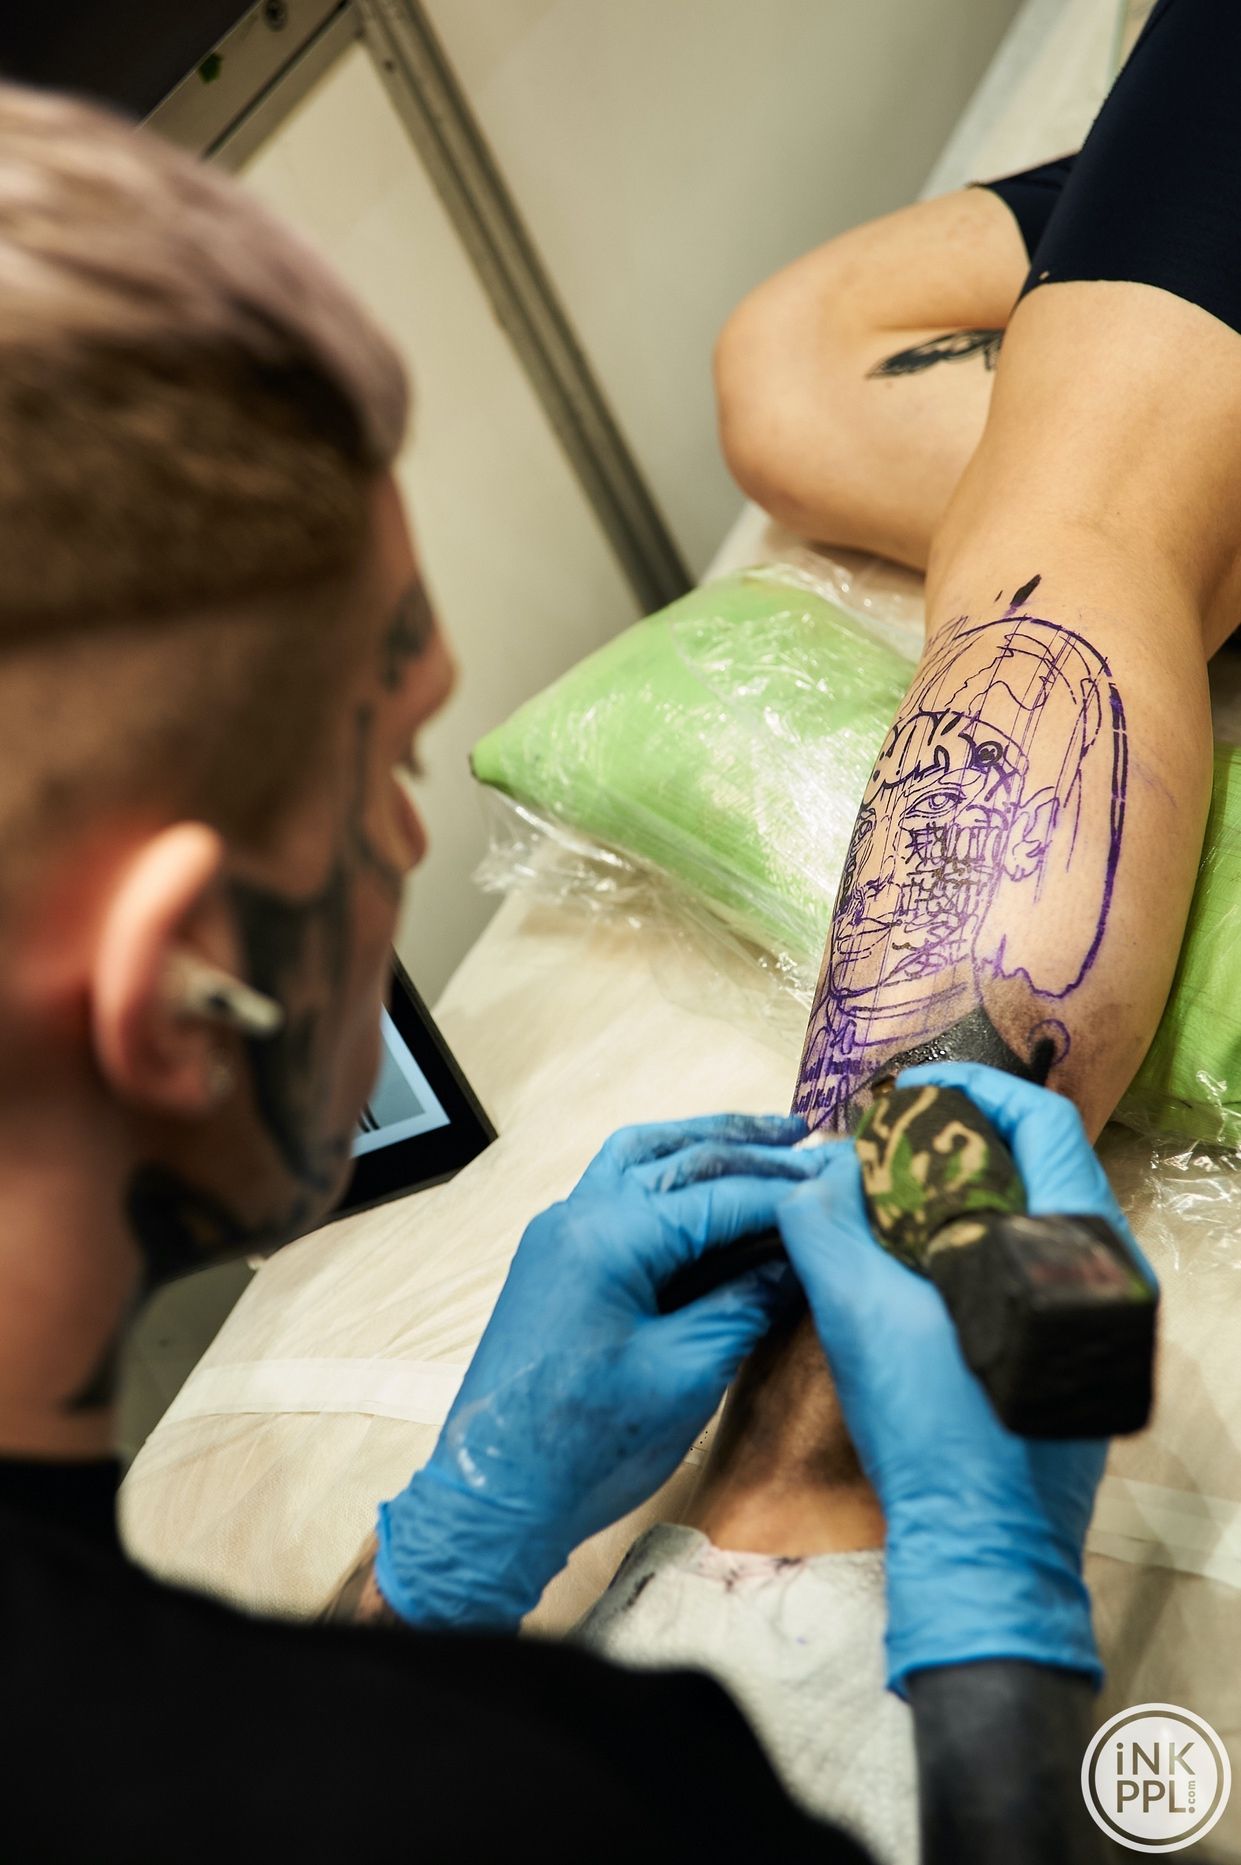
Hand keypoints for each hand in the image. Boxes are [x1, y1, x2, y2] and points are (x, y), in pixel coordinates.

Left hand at [376, 1112, 822, 1629]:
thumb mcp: (689, 1371)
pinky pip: (617, 1189)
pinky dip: (668, 1176)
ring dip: (703, 1145)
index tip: (841, 1189)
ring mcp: (561, 1230)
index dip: (785, 1194)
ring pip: (641, 1157)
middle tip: (813, 1144)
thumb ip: (748, 1302)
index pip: (719, 1193)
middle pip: (679, 1156)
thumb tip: (802, 1258)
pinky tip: (708, 1189)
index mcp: (610, 1235)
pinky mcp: (556, 1256)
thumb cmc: (590, 1443)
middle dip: (749, 1150)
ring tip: (766, 1141)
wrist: (496, 1494)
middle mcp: (578, 1213)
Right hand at [776, 1063, 1152, 1691]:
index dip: (974, 1089)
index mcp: (1075, 1246)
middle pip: (1040, 1165)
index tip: (910, 1091)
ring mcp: (1098, 1321)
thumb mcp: (859, 1315)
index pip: (1044, 1122)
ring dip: (971, 1194)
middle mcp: (1105, 1275)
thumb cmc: (932, 1431)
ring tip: (898, 1197)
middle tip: (892, 1142)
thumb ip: (825, 1226)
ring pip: (1037, 1219)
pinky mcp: (1079, 1357)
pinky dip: (983, 1245)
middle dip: (963, 1140)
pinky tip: (924, 1263)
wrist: (981, 1551)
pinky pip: (1036, 1268)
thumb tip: (813, 1168)